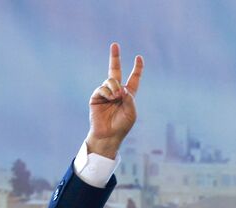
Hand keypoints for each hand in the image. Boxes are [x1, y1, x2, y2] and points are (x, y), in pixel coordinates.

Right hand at [86, 43, 142, 158]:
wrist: (108, 135)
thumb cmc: (122, 126)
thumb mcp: (131, 112)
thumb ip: (129, 98)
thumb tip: (121, 87)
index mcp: (128, 95)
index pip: (133, 79)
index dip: (137, 69)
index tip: (139, 58)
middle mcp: (116, 91)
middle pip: (116, 71)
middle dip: (115, 57)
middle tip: (114, 44)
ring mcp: (106, 93)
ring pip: (110, 80)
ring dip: (114, 86)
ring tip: (116, 97)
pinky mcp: (96, 97)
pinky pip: (102, 88)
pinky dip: (107, 91)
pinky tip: (110, 98)